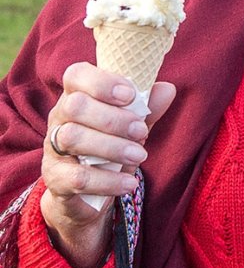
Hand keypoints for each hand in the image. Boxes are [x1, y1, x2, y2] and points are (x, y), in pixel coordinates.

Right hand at [40, 62, 175, 267]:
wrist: (89, 193)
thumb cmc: (110, 143)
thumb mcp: (131, 123)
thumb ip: (147, 106)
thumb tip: (167, 90)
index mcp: (78, 95)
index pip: (77, 75)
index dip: (102, 81)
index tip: (130, 95)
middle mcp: (59, 117)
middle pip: (75, 106)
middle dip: (113, 118)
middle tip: (142, 132)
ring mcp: (52, 148)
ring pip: (73, 138)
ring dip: (112, 147)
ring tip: (141, 156)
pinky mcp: (55, 179)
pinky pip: (76, 177)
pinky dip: (107, 180)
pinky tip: (129, 183)